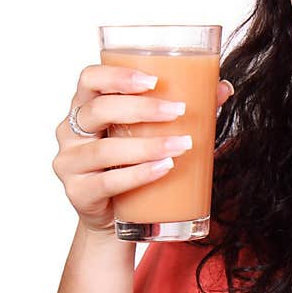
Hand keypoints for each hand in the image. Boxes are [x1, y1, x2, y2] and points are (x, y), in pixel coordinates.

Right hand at [52, 64, 233, 233]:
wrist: (116, 217)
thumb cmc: (132, 162)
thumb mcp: (152, 132)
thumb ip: (180, 107)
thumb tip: (223, 88)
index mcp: (85, 106)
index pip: (89, 79)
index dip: (117, 75)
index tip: (153, 80)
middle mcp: (69, 131)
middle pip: (98, 109)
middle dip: (141, 108)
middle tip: (178, 111)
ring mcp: (69, 163)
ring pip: (104, 149)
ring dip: (147, 146)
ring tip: (181, 145)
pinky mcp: (78, 193)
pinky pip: (107, 182)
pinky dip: (139, 174)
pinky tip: (163, 167)